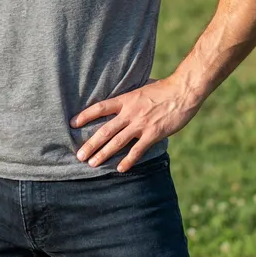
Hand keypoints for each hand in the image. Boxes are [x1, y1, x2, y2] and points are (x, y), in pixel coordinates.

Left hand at [70, 77, 203, 172]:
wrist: (183, 91)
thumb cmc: (164, 88)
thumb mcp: (142, 87)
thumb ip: (131, 96)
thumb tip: (123, 99)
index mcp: (125, 99)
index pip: (100, 108)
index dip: (85, 116)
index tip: (72, 123)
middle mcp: (130, 113)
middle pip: (105, 130)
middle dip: (90, 144)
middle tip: (79, 155)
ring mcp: (141, 124)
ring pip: (117, 142)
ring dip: (104, 154)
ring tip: (92, 163)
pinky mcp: (153, 134)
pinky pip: (138, 150)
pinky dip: (128, 160)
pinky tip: (120, 169)